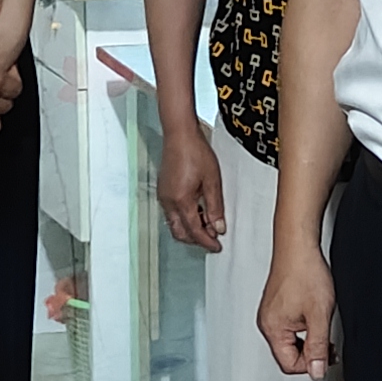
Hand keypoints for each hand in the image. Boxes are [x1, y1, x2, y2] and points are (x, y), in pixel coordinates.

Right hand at [155, 115, 225, 251]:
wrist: (179, 133)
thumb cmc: (195, 151)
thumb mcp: (212, 181)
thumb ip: (215, 207)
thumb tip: (218, 228)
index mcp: (180, 201)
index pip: (194, 231)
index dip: (207, 242)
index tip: (217, 247)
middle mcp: (168, 201)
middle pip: (180, 232)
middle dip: (196, 239)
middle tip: (212, 238)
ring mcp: (163, 196)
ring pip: (174, 223)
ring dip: (190, 228)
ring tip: (208, 223)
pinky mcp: (163, 190)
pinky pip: (171, 212)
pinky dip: (184, 218)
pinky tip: (197, 210)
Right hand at [258, 240, 338, 378]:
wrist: (299, 246)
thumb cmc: (304, 272)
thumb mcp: (319, 315)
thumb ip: (318, 347)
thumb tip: (316, 372)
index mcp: (273, 329)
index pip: (290, 364)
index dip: (311, 364)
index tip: (326, 355)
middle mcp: (268, 323)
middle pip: (289, 354)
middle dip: (311, 352)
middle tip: (328, 343)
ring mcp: (271, 314)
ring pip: (291, 341)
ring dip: (309, 339)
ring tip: (321, 324)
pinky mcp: (276, 306)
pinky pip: (290, 327)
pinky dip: (304, 327)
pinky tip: (314, 315)